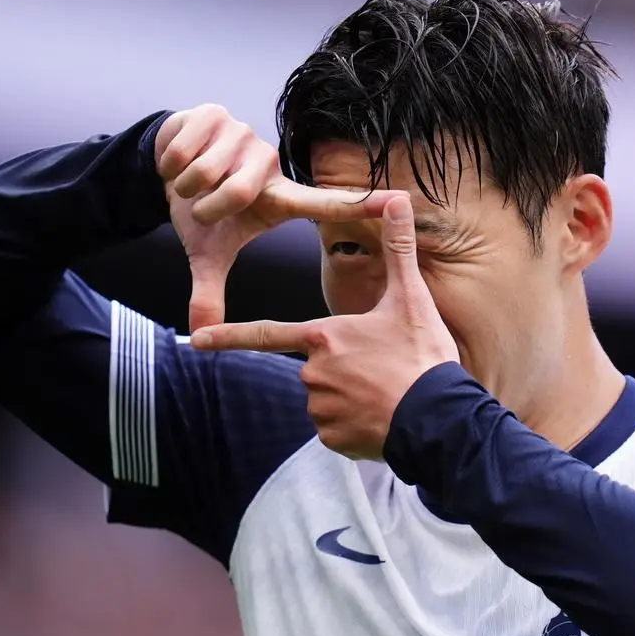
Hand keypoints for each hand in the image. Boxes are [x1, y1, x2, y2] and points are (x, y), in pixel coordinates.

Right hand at [155, 104, 396, 331]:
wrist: (165, 167)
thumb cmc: (200, 210)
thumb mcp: (207, 253)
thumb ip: (209, 291)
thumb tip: (200, 334)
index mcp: (279, 198)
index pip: (324, 203)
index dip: (359, 204)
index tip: (398, 201)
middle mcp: (270, 163)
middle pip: (237, 191)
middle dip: (207, 206)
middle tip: (202, 207)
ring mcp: (245, 135)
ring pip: (207, 171)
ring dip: (186, 186)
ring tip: (190, 184)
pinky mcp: (215, 114)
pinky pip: (185, 151)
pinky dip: (170, 165)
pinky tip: (176, 162)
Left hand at [190, 195, 460, 459]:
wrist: (438, 419)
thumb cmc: (421, 356)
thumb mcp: (411, 297)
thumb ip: (398, 248)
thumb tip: (398, 197)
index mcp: (323, 337)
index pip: (264, 333)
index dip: (227, 335)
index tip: (196, 339)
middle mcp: (313, 373)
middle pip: (315, 367)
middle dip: (343, 369)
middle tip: (383, 369)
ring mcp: (320, 409)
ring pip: (326, 398)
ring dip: (350, 396)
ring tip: (386, 393)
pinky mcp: (333, 439)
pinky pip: (336, 428)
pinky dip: (355, 424)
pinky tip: (382, 417)